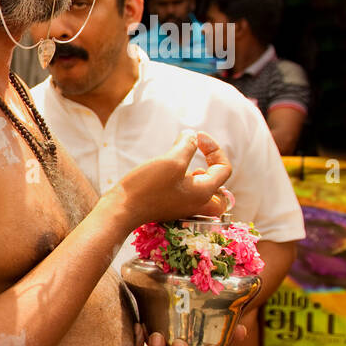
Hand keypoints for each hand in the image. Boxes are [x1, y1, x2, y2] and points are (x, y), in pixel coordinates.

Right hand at [112, 130, 232, 228]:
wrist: (121, 210)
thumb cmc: (147, 187)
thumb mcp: (171, 161)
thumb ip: (187, 146)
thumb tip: (192, 136)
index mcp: (204, 193)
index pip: (224, 169)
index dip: (214, 148)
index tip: (197, 137)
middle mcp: (198, 204)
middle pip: (221, 192)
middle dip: (215, 173)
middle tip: (200, 163)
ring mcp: (183, 208)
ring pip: (206, 196)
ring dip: (203, 181)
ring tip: (189, 170)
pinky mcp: (169, 208)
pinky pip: (189, 197)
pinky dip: (188, 186)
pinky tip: (172, 177)